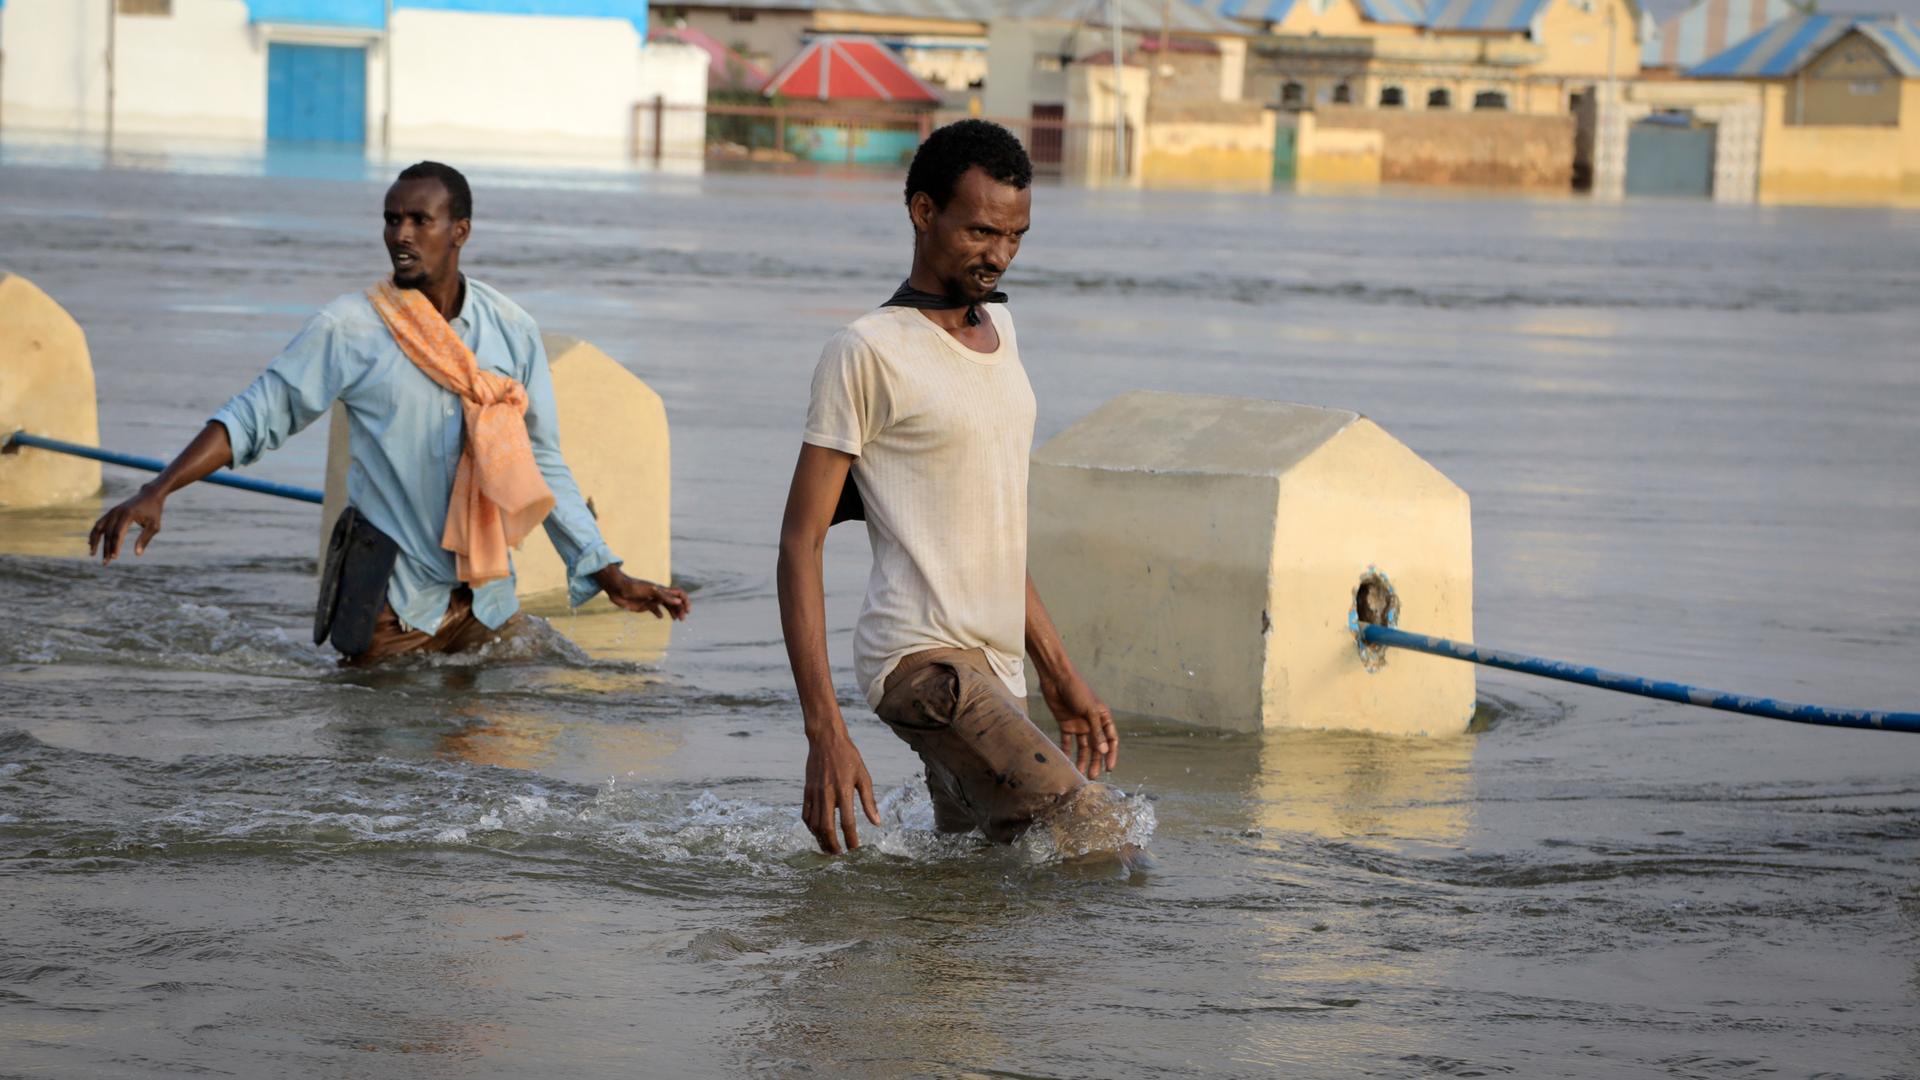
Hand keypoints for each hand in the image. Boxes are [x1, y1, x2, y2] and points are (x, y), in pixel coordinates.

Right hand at [88, 484, 166, 563]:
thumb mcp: (154, 525)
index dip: (115, 546)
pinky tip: (91, 543)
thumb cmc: (154, 511)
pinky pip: (99, 524)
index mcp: (127, 515)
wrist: (149, 495)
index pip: (118, 533)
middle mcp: (116, 512)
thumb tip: (137, 554)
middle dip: (106, 549)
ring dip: (95, 541)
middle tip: (106, 563)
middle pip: (108, 533)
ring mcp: (112, 511)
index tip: (114, 558)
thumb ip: (145, 538)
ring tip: (92, 554)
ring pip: (99, 528)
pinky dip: (94, 533)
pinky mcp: (111, 512)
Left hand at [596, 566, 689, 619]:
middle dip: (680, 609)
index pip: (679, 593)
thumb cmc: (634, 587)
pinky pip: (654, 609)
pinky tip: (660, 617)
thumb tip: (679, 601)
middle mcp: (659, 595)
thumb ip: (664, 597)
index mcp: (662, 590)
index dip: (685, 601)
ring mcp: (651, 600)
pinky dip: (659, 613)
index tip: (687, 611)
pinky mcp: (644, 605)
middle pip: (674, 601)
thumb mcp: (651, 591)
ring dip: (672, 612)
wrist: (618, 589)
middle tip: (682, 619)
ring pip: (666, 606)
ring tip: (676, 619)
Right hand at [803, 723, 880, 853]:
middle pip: (827, 828)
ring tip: (829, 848)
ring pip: (814, 824)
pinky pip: (805, 815)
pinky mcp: (807, 791)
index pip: (847, 822)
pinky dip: (810, 828)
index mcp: (844, 790)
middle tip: (840, 855)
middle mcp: (827, 794)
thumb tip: (876, 823)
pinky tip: (817, 833)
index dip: (851, 840)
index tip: (855, 850)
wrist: (826, 740)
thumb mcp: (864, 776)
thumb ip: (869, 801)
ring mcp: (814, 793)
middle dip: (833, 845)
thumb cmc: (849, 757)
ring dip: (821, 839)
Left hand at [1042, 673, 1118, 778]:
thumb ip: (1096, 732)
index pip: (1111, 739)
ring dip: (1082, 759)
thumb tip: (1103, 752)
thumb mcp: (1089, 711)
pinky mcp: (1065, 724)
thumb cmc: (1077, 690)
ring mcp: (1079, 724)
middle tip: (1093, 776)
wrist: (1056, 678)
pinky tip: (1065, 762)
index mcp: (1103, 717)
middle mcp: (1092, 723)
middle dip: (1095, 761)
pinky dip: (1066, 751)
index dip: (1111, 754)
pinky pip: (1067, 741)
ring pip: (1082, 746)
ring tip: (1079, 773)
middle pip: (1096, 746)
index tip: (1109, 768)